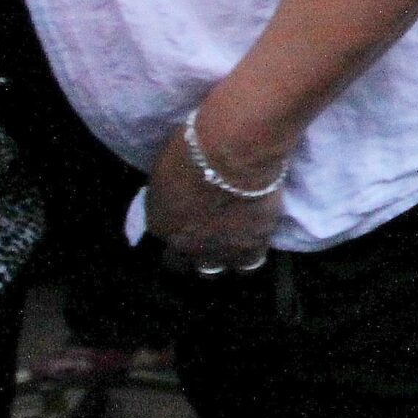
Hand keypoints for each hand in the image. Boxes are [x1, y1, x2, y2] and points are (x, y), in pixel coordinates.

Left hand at [145, 103, 289, 272]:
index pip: (161, 237)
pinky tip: (257, 233)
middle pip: (182, 264)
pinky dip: (252, 248)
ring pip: (216, 269)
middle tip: (203, 234)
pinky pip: (251, 259)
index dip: (174, 228)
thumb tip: (176, 193)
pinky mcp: (253, 246)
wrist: (235, 154)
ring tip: (232, 240)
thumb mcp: (166, 169)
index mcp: (160, 224)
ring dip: (220, 257)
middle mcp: (185, 245)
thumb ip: (169, 192)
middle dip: (189, 252)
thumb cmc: (195, 148)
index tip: (184, 217)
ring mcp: (219, 250)